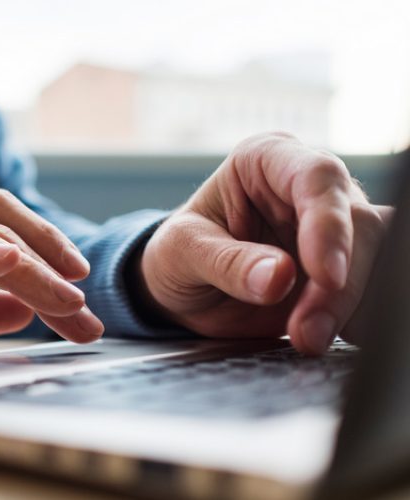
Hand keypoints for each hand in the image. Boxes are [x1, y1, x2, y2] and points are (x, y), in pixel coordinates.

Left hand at [139, 132, 391, 354]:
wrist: (182, 289)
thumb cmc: (178, 253)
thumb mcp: (182, 252)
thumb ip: (227, 262)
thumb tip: (278, 277)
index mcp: (267, 160)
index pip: (317, 177)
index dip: (329, 224)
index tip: (325, 275)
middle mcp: (309, 188)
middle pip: (359, 223)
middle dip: (338, 285)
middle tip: (306, 331)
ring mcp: (334, 229)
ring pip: (377, 258)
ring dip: (351, 307)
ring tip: (309, 340)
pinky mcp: (346, 269)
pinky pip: (373, 291)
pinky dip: (359, 319)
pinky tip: (332, 338)